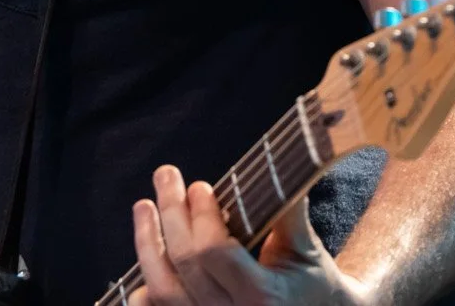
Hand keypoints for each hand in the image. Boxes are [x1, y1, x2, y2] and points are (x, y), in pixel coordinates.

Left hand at [128, 164, 364, 304]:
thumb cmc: (312, 281)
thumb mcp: (307, 247)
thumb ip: (289, 210)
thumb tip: (273, 162)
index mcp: (263, 297)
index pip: (216, 253)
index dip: (202, 216)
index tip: (200, 186)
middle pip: (185, 264)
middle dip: (170, 214)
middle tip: (166, 176)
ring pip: (163, 290)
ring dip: (146, 243)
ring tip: (143, 207)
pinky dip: (142, 289)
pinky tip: (144, 256)